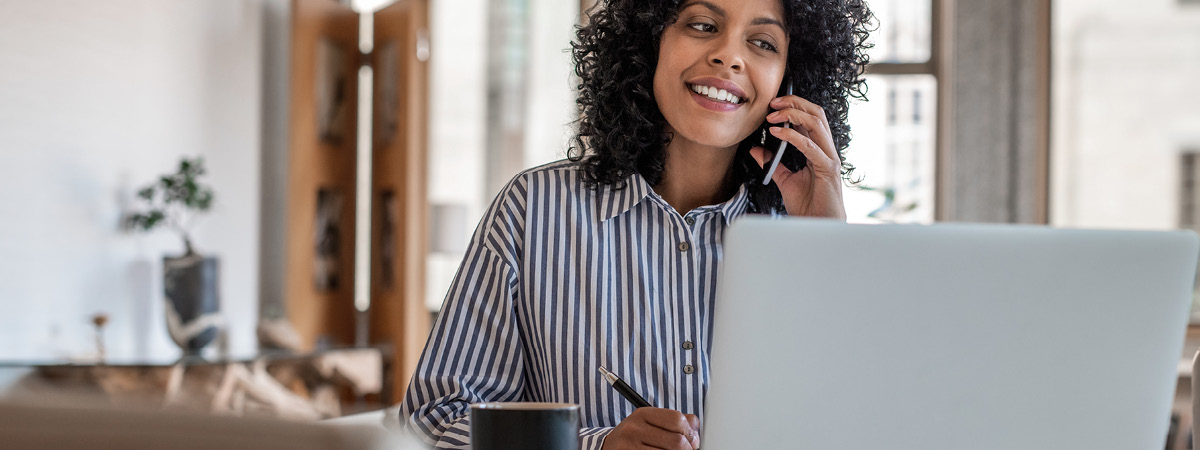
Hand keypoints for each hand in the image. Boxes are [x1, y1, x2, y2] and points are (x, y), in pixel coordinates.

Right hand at [602, 407, 700, 449]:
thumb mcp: (651, 423)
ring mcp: (629, 447)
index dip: (690, 433)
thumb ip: (675, 421)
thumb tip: (696, 432)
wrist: (610, 448)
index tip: (693, 441)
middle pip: (676, 441)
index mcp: (642, 414)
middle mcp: (633, 429)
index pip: (677, 419)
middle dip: (688, 449)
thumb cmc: (636, 437)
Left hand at [749, 95, 846, 219]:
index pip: (810, 119)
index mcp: (819, 150)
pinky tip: (776, 133)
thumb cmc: (808, 206)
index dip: (793, 106)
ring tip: (772, 116)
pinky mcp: (828, 169)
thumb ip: (773, 164)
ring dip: (793, 114)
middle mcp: (827, 150)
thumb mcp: (785, 180)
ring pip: (816, 123)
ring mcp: (829, 158)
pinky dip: (792, 136)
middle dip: (794, 103)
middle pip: (816, 114)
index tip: (772, 105)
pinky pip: (810, 146)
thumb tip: (756, 149)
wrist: (818, 226)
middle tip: (773, 103)